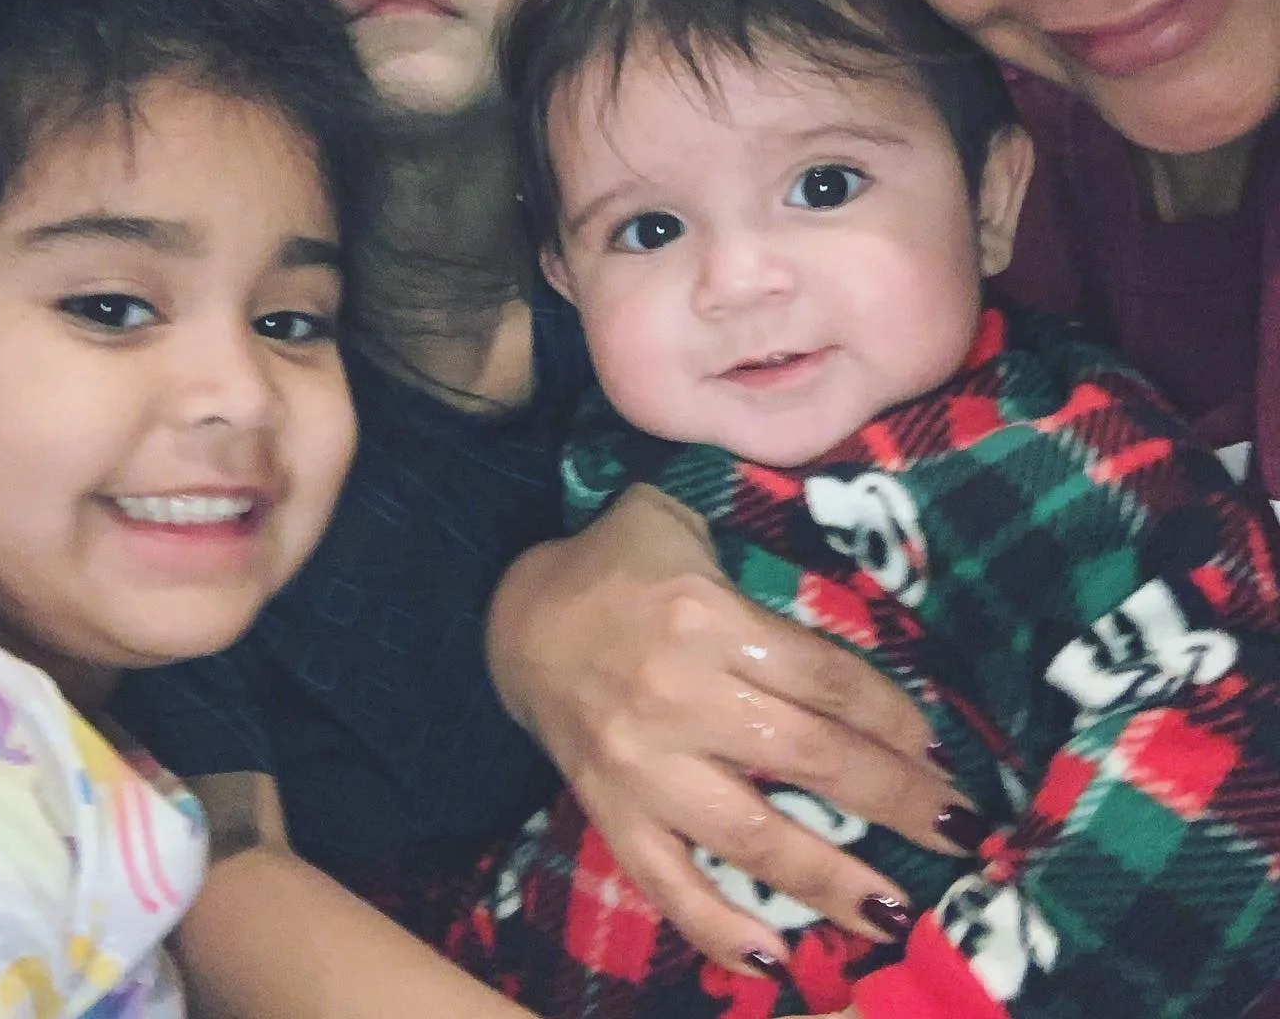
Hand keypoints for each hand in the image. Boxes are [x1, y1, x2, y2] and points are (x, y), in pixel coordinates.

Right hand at [488, 486, 970, 973]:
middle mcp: (678, 696)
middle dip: (898, 801)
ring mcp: (641, 765)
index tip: (939, 748)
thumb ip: (757, 546)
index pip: (825, 677)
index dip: (893, 716)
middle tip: (964, 834)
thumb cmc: (618, 562)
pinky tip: (772, 957)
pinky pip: (665, 882)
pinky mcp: (609, 810)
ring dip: (832, 882)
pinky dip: (715, 927)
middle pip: (810, 759)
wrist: (513, 615)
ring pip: (753, 836)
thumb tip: (853, 582)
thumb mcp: (680, 519)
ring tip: (898, 918)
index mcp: (705, 617)